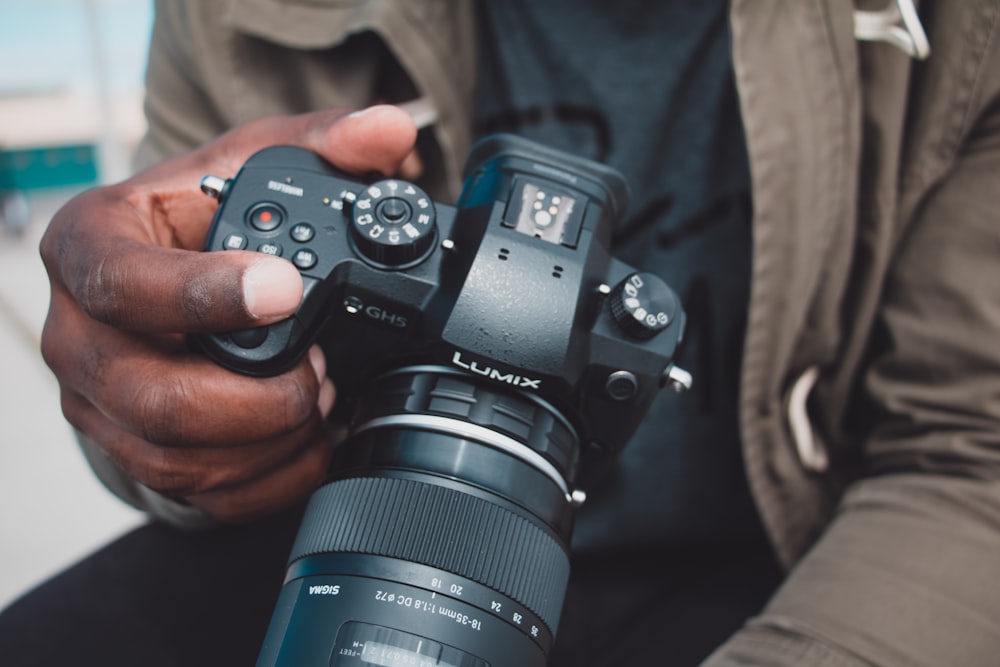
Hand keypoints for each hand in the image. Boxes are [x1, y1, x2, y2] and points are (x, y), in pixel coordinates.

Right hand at [39, 106, 417, 521]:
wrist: (172, 285)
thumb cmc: (200, 222)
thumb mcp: (251, 164)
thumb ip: (320, 143)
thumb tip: (387, 131)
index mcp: (91, 247)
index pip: (123, 282)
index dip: (205, 295)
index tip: (286, 291)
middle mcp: (79, 335)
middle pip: (152, 396)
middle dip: (257, 397)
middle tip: (320, 369)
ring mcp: (102, 406)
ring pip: (178, 458)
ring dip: (270, 439)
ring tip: (318, 397)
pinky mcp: (137, 455)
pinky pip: (202, 495)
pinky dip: (271, 478)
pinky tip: (306, 441)